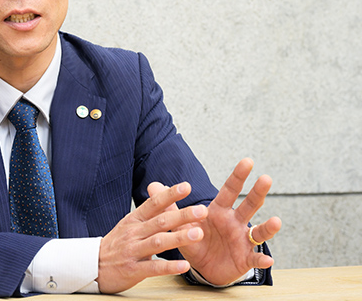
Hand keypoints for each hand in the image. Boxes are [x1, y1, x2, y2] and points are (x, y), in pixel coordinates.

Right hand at [96, 182, 208, 292]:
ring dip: (180, 238)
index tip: (186, 186)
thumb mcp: (129, 225)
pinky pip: (154, 267)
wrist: (92, 266)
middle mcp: (134, 233)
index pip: (153, 203)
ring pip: (159, 242)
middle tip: (202, 210)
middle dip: (182, 215)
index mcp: (134, 220)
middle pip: (160, 221)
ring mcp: (133, 250)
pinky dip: (169, 266)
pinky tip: (184, 265)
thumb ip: (148, 213)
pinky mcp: (133, 269)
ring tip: (198, 234)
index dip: (169, 194)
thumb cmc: (116, 245)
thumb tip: (165, 194)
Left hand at [155, 158, 281, 285]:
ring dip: (268, 227)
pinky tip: (269, 260)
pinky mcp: (245, 259)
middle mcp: (235, 222)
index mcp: (219, 211)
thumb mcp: (181, 223)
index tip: (248, 161)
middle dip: (257, 192)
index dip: (238, 176)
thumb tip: (152, 185)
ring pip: (258, 231)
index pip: (229, 190)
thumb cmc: (195, 240)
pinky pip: (255, 259)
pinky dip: (262, 260)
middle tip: (266, 178)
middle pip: (248, 205)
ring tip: (277, 222)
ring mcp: (242, 240)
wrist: (203, 267)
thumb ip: (169, 205)